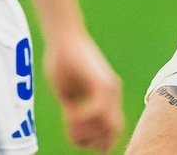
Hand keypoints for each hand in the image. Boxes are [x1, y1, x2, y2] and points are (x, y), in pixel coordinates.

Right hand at [44, 33, 122, 152]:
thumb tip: (75, 128)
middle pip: (114, 132)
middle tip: (73, 137)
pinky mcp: (102, 83)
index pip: (110, 129)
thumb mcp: (68, 93)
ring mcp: (110, 88)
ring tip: (69, 124)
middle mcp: (112, 94)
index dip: (96, 141)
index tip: (75, 139)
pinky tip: (69, 114)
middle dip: (94, 141)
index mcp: (105, 97)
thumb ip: (75, 110)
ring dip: (88, 132)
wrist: (63, 35)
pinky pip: (97, 111)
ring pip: (109, 125)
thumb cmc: (62, 61)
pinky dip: (83, 119)